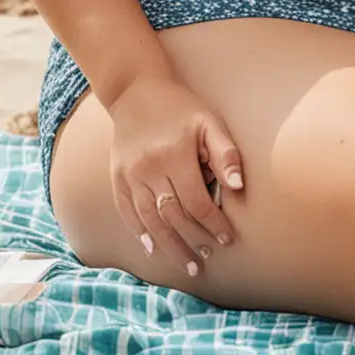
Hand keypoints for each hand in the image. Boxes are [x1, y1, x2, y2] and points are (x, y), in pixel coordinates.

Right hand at [106, 71, 242, 278]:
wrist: (136, 91)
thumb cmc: (180, 107)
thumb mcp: (209, 122)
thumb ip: (225, 153)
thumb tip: (238, 187)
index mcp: (174, 155)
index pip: (197, 202)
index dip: (214, 224)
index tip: (227, 239)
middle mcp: (149, 169)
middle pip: (172, 217)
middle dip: (192, 242)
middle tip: (207, 259)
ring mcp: (129, 175)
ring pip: (149, 221)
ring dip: (169, 245)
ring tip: (187, 264)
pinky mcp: (116, 177)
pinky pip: (127, 212)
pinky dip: (140, 232)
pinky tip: (153, 248)